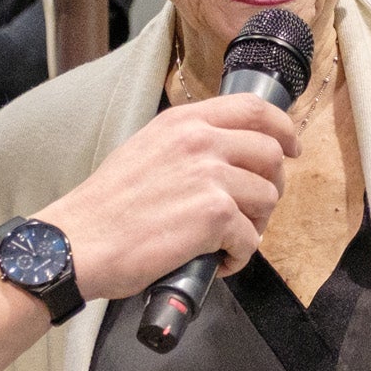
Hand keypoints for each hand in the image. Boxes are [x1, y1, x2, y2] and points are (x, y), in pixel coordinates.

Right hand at [43, 95, 295, 300]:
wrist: (79, 242)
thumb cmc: (107, 207)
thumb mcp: (145, 150)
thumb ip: (187, 145)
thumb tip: (226, 156)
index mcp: (183, 122)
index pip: (253, 108)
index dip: (282, 128)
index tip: (291, 148)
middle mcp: (200, 141)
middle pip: (271, 154)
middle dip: (272, 187)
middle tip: (253, 212)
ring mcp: (210, 176)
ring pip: (267, 198)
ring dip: (255, 226)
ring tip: (225, 242)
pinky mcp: (214, 214)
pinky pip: (251, 238)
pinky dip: (238, 257)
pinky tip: (216, 262)